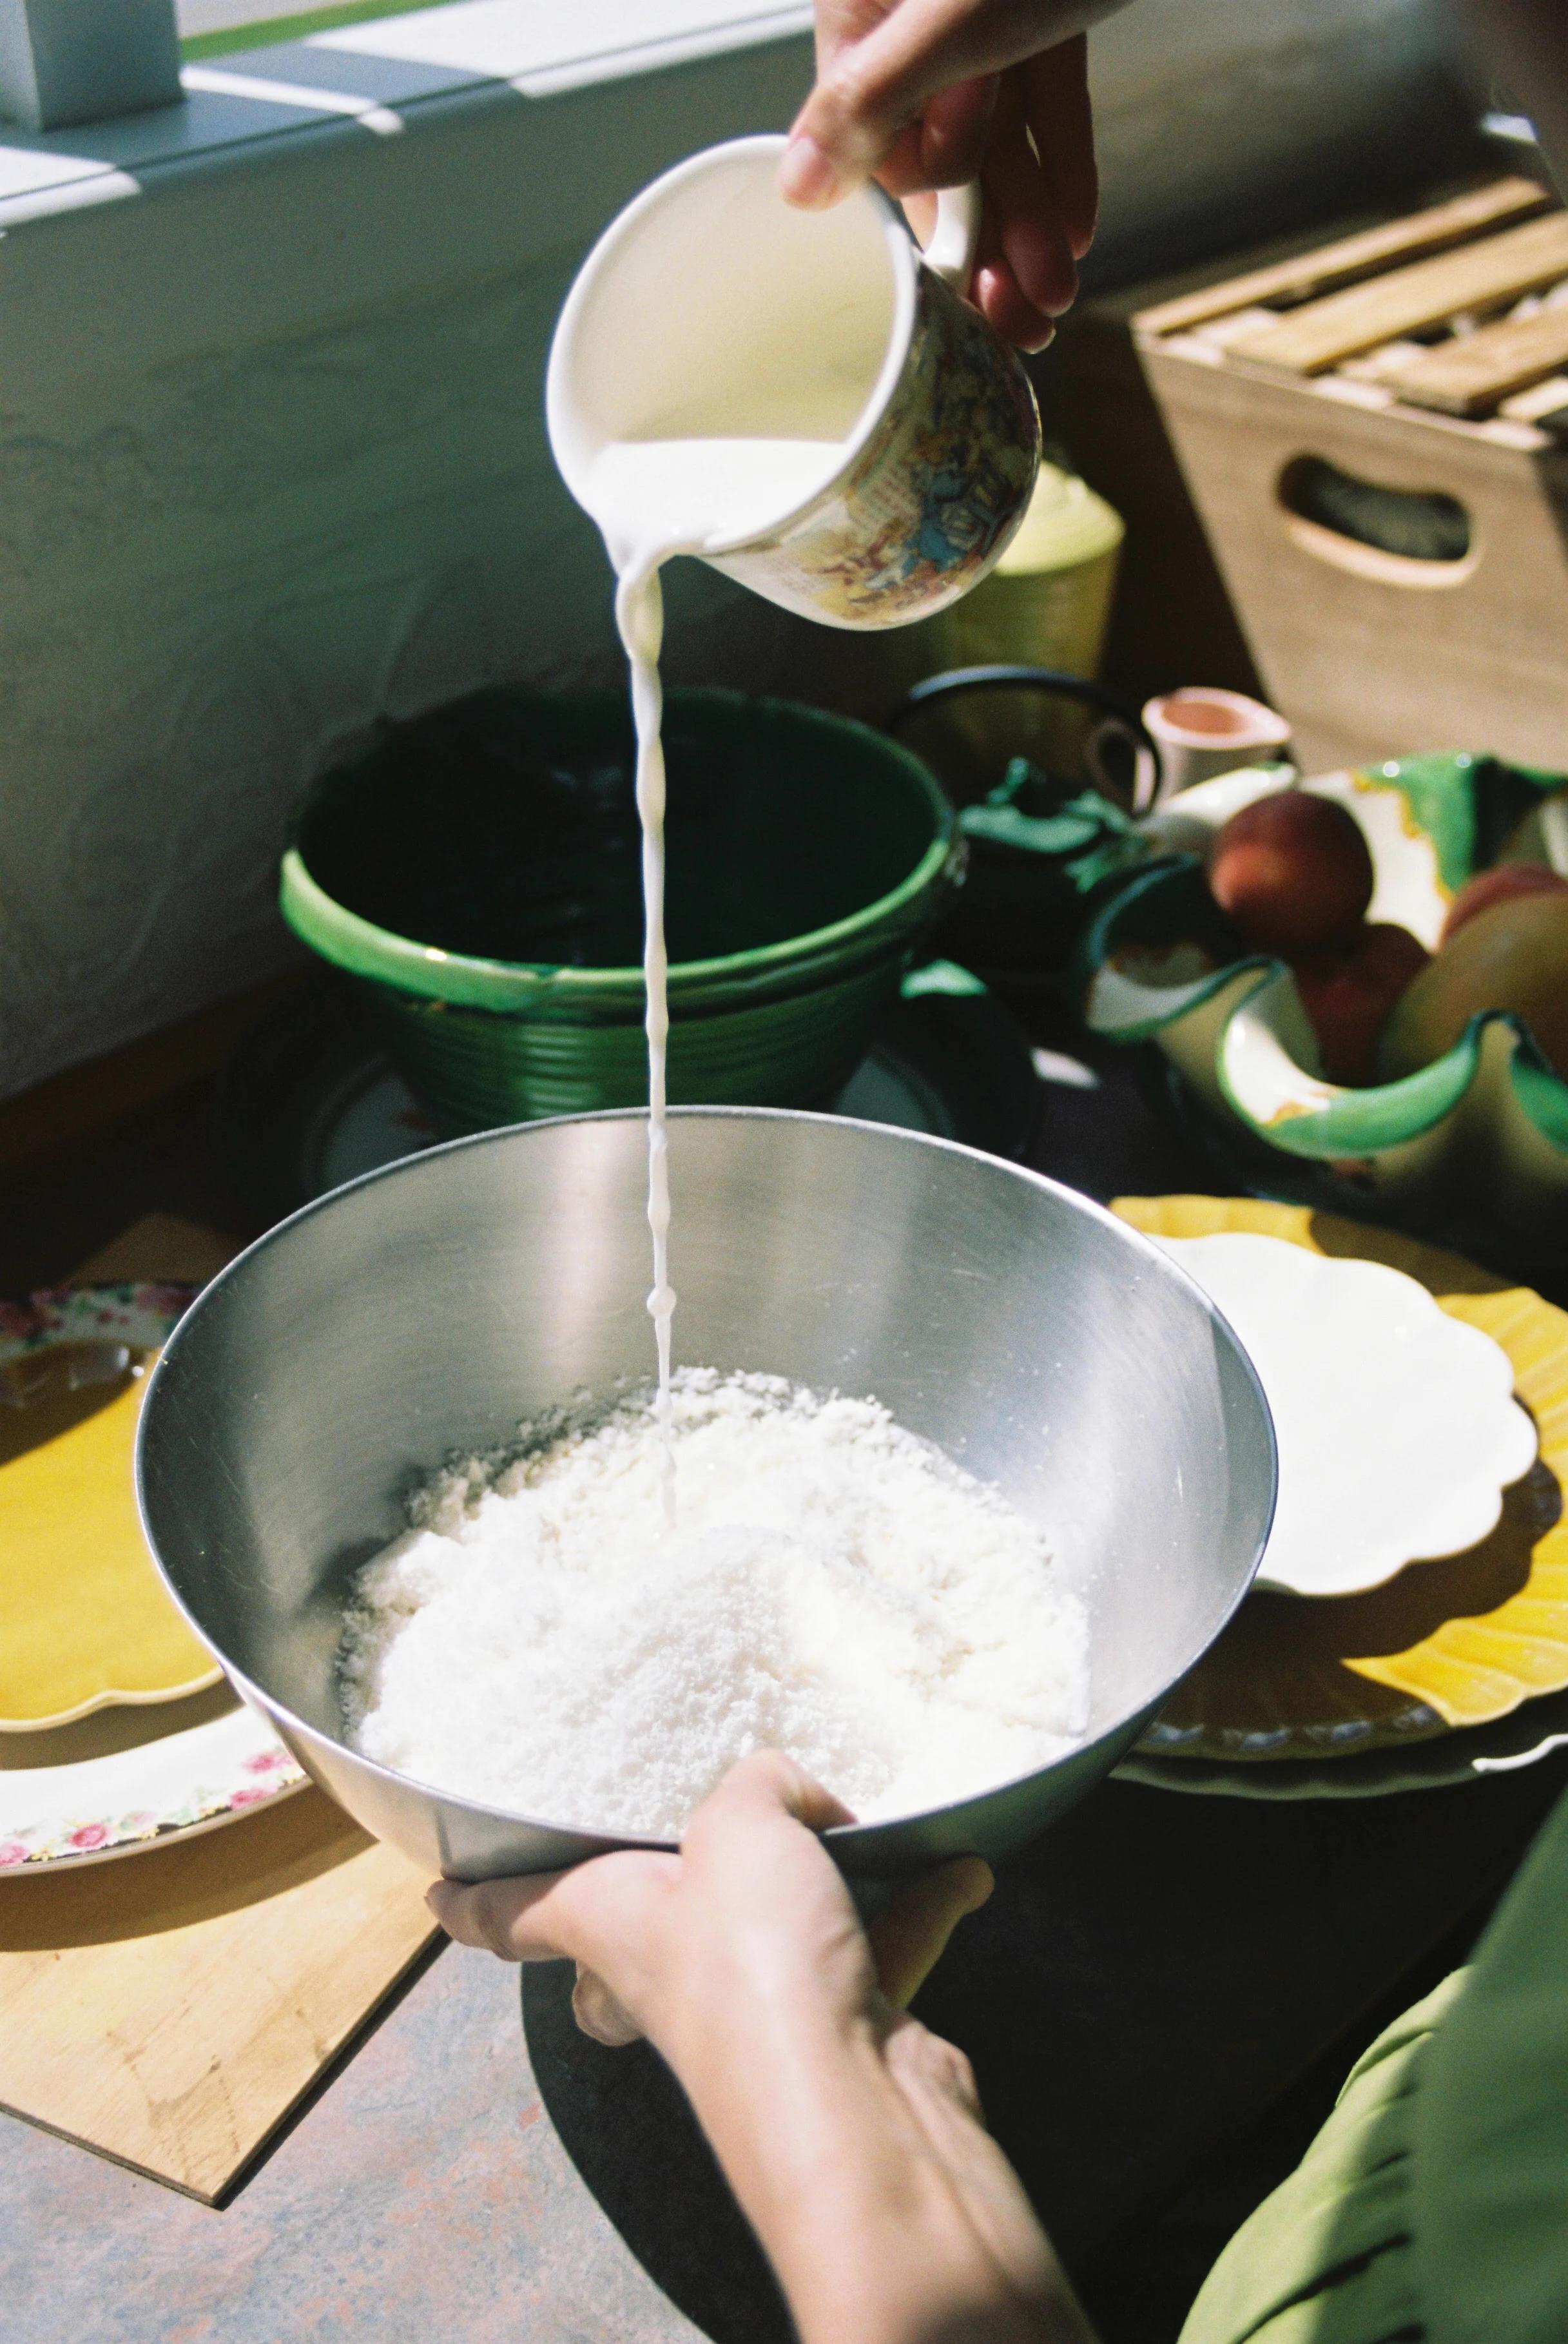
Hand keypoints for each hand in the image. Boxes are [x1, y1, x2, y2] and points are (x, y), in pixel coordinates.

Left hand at [432, 1754, 1096, 2343]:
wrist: (856, 2112)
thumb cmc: (757, 1967)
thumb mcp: (743, 1824)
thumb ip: (759, 1785)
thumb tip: (795, 1803)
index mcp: (613, 1924)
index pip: (515, 1913)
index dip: (474, 1903)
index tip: (436, 1898)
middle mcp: (673, 1975)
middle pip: (626, 1950)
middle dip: (638, 1915)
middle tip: (665, 1859)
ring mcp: (760, 2013)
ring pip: (761, 1945)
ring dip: (812, 1885)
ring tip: (856, 1825)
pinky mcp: (841, 2029)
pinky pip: (874, 1949)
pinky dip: (916, 1907)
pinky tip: (961, 1866)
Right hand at [779, 2, 1123, 348]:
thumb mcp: (945, 13)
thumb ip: (871, 99)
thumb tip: (796, 189)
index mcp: (862, 17)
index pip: (875, 150)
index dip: (926, 215)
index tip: (957, 276)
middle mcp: (909, 25)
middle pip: (941, 161)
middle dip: (984, 247)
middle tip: (1012, 328)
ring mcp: (977, 18)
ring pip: (1000, 144)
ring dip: (1030, 226)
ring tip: (1055, 296)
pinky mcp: (1040, 14)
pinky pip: (1046, 105)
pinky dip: (1061, 164)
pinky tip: (1074, 231)